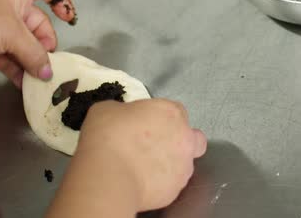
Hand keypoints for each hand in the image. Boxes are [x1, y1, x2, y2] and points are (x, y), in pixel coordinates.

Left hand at [0, 0, 76, 86]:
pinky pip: (11, 60)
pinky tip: (26, 85)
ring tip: (40, 80)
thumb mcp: (11, 33)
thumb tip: (48, 72)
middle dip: (46, 45)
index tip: (69, 19)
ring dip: (33, 62)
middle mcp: (10, 10)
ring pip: (25, 46)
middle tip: (48, 64)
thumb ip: (33, 53)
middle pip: (39, 25)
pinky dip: (19, 71)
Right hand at [46, 99, 206, 216]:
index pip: (176, 111)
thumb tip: (121, 118)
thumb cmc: (107, 137)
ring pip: (184, 164)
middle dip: (181, 141)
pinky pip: (170, 185)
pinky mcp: (175, 190)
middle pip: (194, 138)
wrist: (109, 176)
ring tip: (144, 169)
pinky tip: (141, 183)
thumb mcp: (107, 109)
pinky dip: (159, 184)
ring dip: (170, 165)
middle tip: (157, 146)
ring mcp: (183, 166)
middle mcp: (184, 138)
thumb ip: (123, 111)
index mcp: (171, 113)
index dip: (161, 118)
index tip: (146, 124)